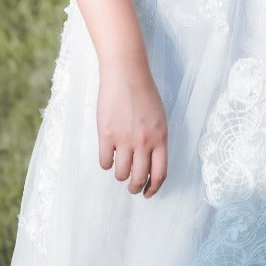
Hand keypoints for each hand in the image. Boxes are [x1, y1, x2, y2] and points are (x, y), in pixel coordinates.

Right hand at [97, 58, 167, 196]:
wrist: (127, 73)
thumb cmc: (144, 93)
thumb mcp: (159, 118)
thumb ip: (156, 141)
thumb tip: (149, 165)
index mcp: (161, 137)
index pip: (160, 173)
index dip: (153, 188)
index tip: (148, 192)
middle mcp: (144, 141)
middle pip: (139, 178)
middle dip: (135, 187)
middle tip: (132, 186)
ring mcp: (124, 139)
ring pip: (121, 173)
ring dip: (120, 173)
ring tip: (120, 164)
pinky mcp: (106, 135)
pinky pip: (105, 162)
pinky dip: (106, 162)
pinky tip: (108, 153)